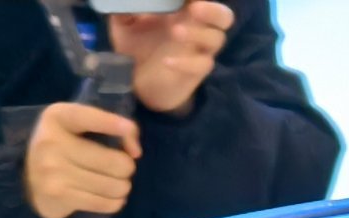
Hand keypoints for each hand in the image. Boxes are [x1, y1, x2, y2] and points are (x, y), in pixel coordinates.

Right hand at [24, 103, 141, 217]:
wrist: (27, 180)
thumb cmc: (63, 148)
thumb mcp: (76, 126)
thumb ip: (108, 126)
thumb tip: (135, 151)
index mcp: (58, 117)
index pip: (91, 118)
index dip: (114, 124)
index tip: (130, 131)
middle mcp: (52, 142)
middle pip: (117, 163)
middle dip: (126, 168)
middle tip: (119, 169)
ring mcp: (53, 171)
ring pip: (115, 186)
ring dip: (122, 187)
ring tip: (113, 183)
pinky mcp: (60, 196)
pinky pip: (106, 203)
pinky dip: (115, 202)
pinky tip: (107, 196)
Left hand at [109, 2, 234, 116]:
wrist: (136, 80)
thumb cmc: (135, 44)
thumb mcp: (124, 23)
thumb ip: (127, 9)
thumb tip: (128, 1)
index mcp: (183, 11)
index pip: (202, 0)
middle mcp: (198, 28)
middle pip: (224, 17)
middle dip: (213, 10)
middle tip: (194, 8)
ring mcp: (200, 50)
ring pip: (216, 40)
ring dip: (198, 34)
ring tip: (175, 32)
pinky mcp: (197, 72)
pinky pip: (202, 65)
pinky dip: (186, 63)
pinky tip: (167, 62)